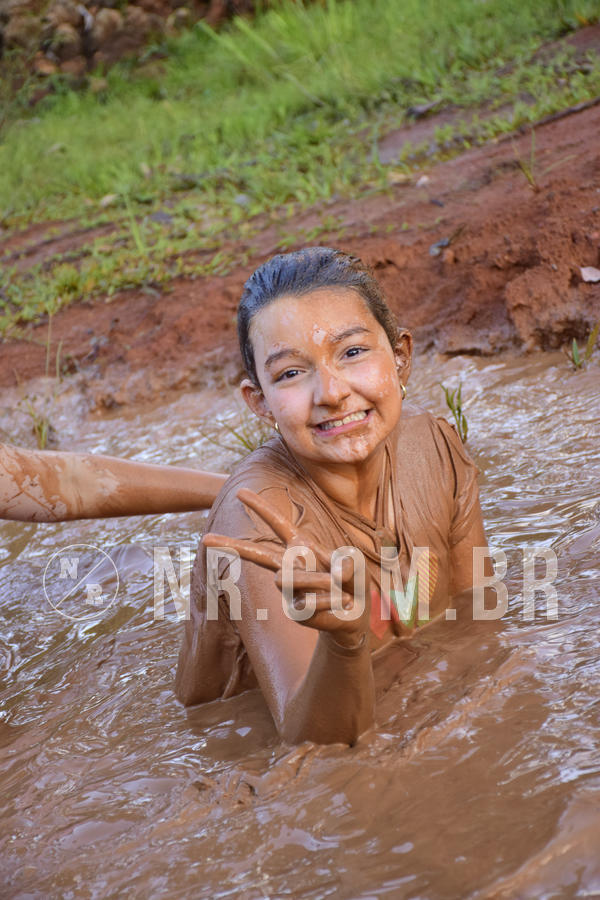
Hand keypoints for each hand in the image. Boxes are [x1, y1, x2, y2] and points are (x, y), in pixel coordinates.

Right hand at [202, 488, 369, 645]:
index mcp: (301, 547)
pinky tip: (339, 604)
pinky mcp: (295, 610)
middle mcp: (290, 566)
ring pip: (288, 578)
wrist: (355, 615)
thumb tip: (315, 578)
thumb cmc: (352, 580)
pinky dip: (330, 600)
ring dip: (320, 581)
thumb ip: (339, 565)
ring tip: (338, 587)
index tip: (239, 493)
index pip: (278, 524)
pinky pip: (309, 600)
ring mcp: (290, 589)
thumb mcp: (352, 563)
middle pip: (257, 555)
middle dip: (231, 545)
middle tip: (205, 539)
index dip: (261, 507)